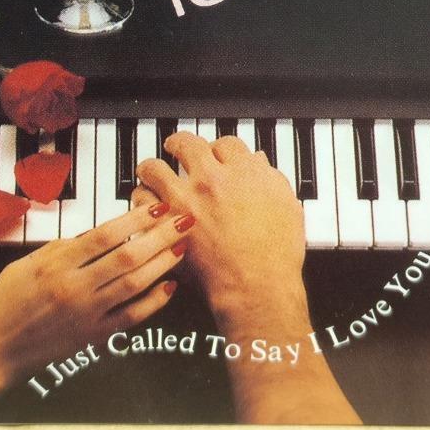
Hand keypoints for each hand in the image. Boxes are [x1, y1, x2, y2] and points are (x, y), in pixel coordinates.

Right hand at [0, 202, 190, 423]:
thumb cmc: (1, 305)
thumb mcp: (24, 264)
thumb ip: (60, 248)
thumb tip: (93, 233)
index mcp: (54, 266)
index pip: (103, 236)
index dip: (134, 219)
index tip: (155, 205)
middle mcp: (74, 289)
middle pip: (127, 257)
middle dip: (160, 236)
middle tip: (183, 220)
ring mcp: (86, 316)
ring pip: (134, 285)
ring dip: (162, 264)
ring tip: (182, 247)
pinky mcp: (92, 339)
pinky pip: (130, 318)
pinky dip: (152, 303)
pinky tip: (168, 287)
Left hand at [136, 134, 358, 424]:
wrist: (256, 287)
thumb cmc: (276, 255)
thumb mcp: (287, 208)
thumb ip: (271, 179)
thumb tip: (259, 163)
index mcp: (243, 172)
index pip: (225, 143)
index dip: (218, 147)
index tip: (215, 153)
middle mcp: (211, 179)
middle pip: (185, 144)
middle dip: (178, 144)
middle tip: (174, 147)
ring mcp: (186, 201)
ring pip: (154, 168)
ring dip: (152, 169)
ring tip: (150, 172)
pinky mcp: (167, 224)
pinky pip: (142, 200)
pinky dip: (142, 200)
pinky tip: (146, 204)